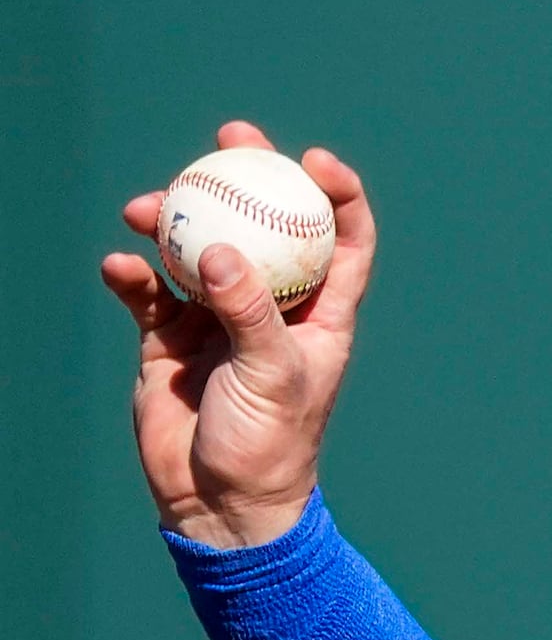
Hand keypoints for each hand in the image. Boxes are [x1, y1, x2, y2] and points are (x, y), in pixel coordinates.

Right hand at [98, 121, 378, 549]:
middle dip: (249, 176)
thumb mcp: (272, 375)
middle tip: (229, 137)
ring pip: (198, 246)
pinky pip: (148, 289)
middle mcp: (273, 308)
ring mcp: (219, 318)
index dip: (338, 195)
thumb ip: (249, 311)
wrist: (218, 502)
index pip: (343, 242)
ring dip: (173, 219)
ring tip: (146, 207)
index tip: (312, 159)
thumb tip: (216, 250)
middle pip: (267, 226)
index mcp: (322, 315)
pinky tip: (120, 265)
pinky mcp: (169, 337)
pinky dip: (133, 272)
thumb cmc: (268, 445)